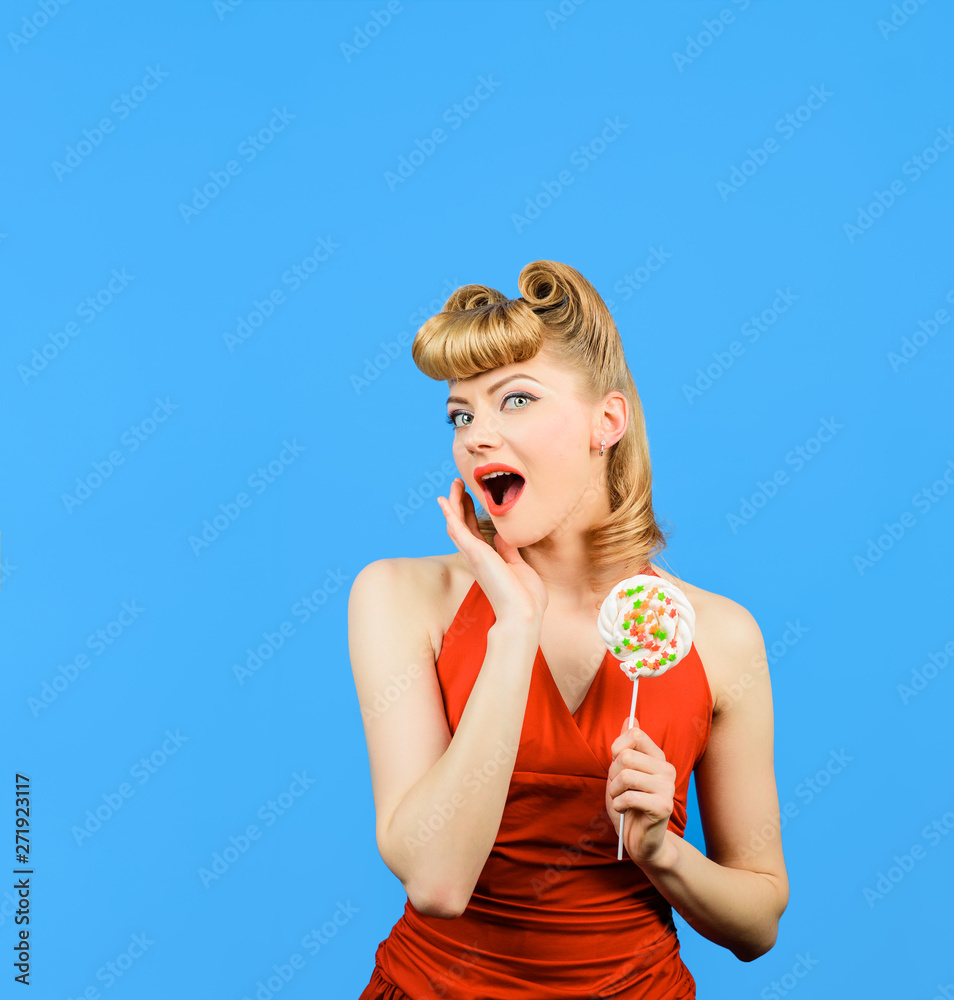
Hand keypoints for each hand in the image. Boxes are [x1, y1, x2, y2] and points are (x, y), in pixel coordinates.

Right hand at [437, 478, 547, 623]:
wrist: (524, 614)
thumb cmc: (525, 598)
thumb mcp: (519, 567)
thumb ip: (510, 552)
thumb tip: (505, 537)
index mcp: (487, 560)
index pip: (475, 532)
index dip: (470, 513)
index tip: (470, 496)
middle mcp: (477, 557)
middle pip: (462, 525)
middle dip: (460, 504)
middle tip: (459, 483)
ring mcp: (474, 555)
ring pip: (456, 524)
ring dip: (453, 504)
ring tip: (454, 484)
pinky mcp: (475, 553)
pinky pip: (457, 529)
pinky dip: (449, 514)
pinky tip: (444, 500)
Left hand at [605, 718, 676, 867]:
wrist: (641, 840)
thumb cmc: (629, 804)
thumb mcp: (622, 772)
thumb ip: (627, 746)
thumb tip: (631, 718)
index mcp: (657, 758)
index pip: (635, 735)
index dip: (617, 747)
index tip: (615, 762)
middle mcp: (666, 769)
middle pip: (626, 756)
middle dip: (612, 774)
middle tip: (617, 788)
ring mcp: (667, 788)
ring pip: (626, 776)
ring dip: (614, 791)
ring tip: (620, 799)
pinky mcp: (663, 807)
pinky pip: (629, 797)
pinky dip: (619, 805)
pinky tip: (625, 810)